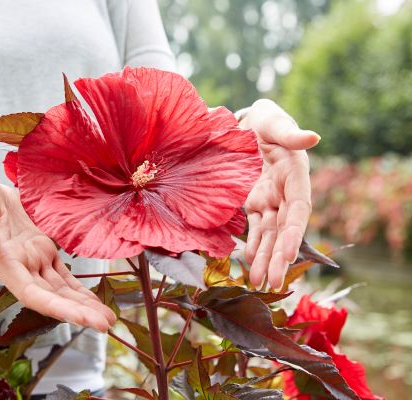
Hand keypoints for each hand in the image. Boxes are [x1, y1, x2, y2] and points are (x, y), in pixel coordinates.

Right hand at [0, 171, 115, 331]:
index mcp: (6, 265)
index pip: (32, 294)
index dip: (56, 308)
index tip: (80, 319)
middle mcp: (22, 269)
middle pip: (53, 297)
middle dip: (79, 312)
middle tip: (106, 324)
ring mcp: (34, 261)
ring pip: (62, 289)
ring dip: (84, 305)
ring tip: (108, 318)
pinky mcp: (43, 250)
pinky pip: (63, 274)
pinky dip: (79, 288)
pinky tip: (94, 300)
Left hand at [239, 99, 319, 289]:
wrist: (246, 123)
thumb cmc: (265, 120)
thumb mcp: (274, 121)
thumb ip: (290, 132)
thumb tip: (314, 137)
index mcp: (296, 175)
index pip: (298, 209)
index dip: (294, 233)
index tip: (288, 255)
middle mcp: (285, 192)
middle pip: (284, 230)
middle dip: (279, 257)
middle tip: (272, 283)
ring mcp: (270, 200)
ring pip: (270, 234)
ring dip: (266, 258)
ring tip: (259, 283)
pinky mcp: (254, 202)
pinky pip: (255, 227)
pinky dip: (253, 245)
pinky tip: (249, 263)